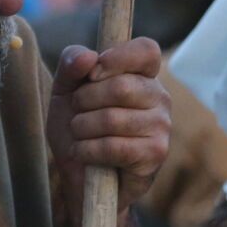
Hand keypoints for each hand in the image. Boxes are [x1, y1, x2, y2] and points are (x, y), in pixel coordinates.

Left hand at [46, 40, 169, 212]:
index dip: (116, 58)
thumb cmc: (78, 128)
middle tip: (77, 114)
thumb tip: (88, 58)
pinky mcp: (155, 153)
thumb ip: (71, 64)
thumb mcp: (65, 91)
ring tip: (79, 136)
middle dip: (84, 101)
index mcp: (143, 75)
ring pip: (112, 118)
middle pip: (121, 86)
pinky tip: (84, 153)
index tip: (91, 75)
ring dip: (82, 128)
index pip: (146, 50)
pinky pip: (113, 146)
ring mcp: (161, 125)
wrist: (79, 176)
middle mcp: (159, 97)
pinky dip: (87, 150)